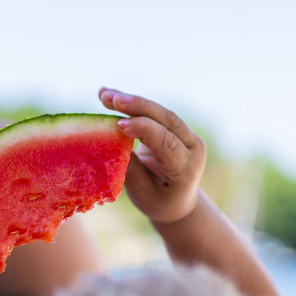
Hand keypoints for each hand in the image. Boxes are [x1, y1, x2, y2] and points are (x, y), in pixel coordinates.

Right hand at [99, 88, 205, 223]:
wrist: (177, 201)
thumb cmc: (157, 201)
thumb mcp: (142, 192)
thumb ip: (130, 167)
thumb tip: (110, 141)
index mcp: (186, 166)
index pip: (167, 141)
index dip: (143, 129)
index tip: (119, 124)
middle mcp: (191, 145)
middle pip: (166, 119)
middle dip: (137, 106)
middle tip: (111, 98)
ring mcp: (185, 134)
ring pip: (159, 112)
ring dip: (131, 102)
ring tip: (104, 94)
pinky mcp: (174, 127)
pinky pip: (153, 113)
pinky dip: (132, 105)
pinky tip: (112, 95)